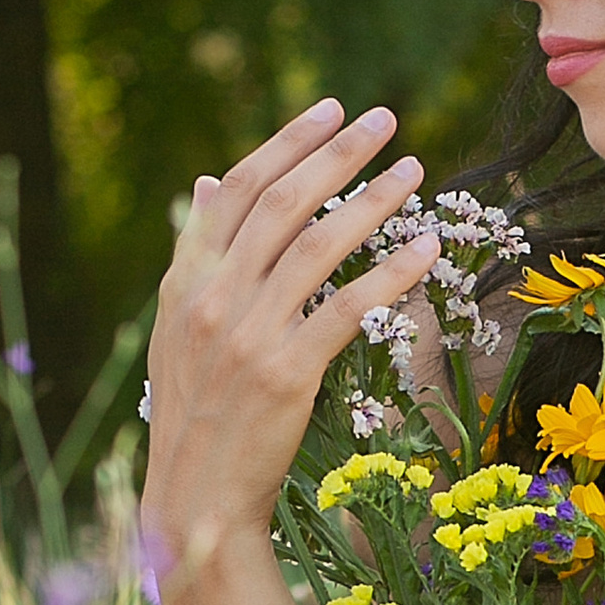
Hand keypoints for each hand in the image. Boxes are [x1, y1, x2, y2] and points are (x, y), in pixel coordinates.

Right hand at [140, 98, 438, 604]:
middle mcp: (214, 297)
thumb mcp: (178, 326)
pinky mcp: (287, 373)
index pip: (240, 189)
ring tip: (414, 171)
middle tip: (386, 119)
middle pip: (285, 202)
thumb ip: (197, 253)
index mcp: (185, 279)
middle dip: (339, 152)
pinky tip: (425, 250)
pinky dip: (390, 273)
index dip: (288, 142)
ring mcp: (250, 334)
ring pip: (321, 245)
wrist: (194, 494)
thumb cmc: (195, 410)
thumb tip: (210, 180)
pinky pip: (349, 308)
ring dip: (374, 200)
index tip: (330, 110)